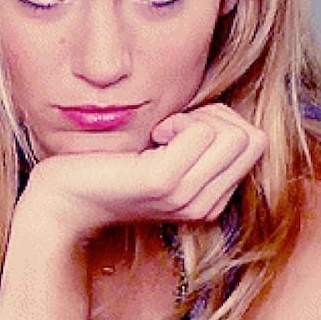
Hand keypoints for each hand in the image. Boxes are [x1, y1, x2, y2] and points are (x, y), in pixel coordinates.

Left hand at [19, 103, 267, 240]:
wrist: (65, 199)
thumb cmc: (110, 168)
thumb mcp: (164, 158)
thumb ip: (198, 145)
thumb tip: (223, 114)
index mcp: (209, 200)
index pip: (255, 145)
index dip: (222, 123)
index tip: (182, 129)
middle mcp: (205, 204)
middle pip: (252, 138)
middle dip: (217, 117)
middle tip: (174, 127)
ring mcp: (186, 196)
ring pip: (234, 134)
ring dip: (197, 117)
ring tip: (161, 132)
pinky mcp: (164, 181)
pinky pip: (203, 131)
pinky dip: (180, 120)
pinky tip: (153, 135)